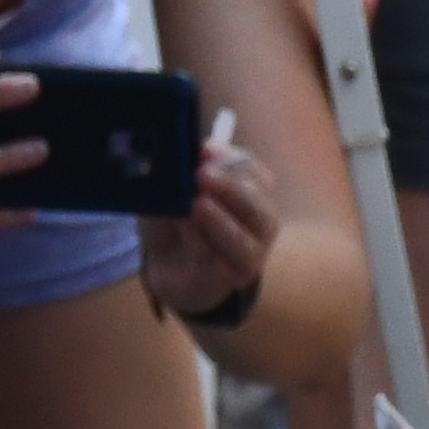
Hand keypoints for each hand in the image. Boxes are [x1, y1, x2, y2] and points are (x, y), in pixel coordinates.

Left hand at [140, 130, 277, 335]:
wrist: (168, 266)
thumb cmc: (178, 219)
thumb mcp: (172, 190)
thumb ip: (177, 174)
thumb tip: (174, 155)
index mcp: (253, 191)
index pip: (254, 172)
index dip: (230, 158)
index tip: (206, 149)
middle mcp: (260, 223)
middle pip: (257, 205)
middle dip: (230, 187)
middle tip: (202, 174)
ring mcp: (249, 254)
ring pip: (242, 239)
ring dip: (219, 220)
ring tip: (197, 205)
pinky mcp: (228, 279)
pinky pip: (217, 261)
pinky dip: (201, 243)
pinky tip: (187, 228)